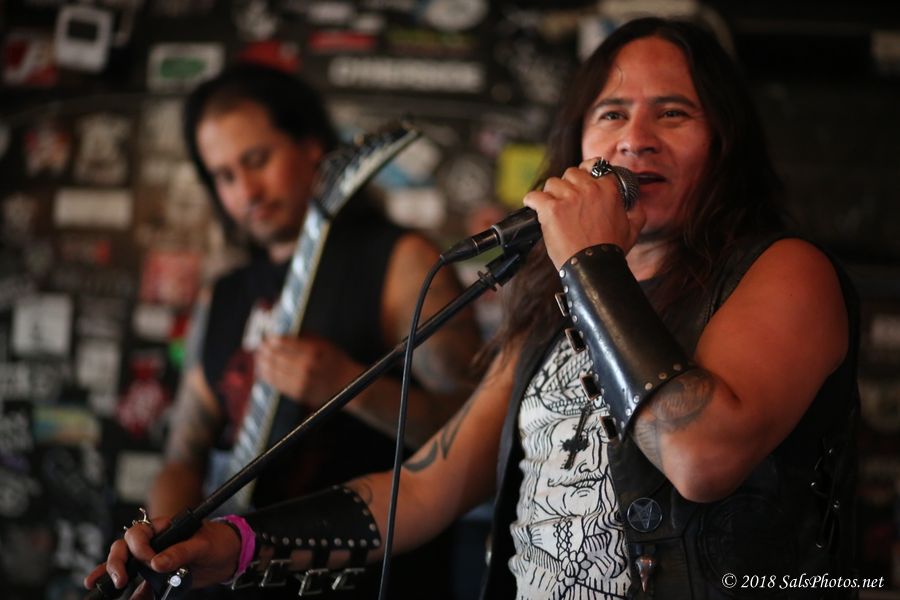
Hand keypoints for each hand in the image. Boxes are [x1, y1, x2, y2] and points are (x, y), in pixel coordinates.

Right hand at [84, 517, 240, 597]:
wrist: (229, 557)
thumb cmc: (218, 541)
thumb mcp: (203, 544)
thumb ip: (181, 551)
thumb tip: (157, 563)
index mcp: (163, 528)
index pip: (139, 533)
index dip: (139, 547)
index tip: (150, 560)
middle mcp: (154, 544)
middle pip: (124, 549)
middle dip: (116, 563)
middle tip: (119, 579)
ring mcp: (154, 562)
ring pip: (127, 569)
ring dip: (114, 579)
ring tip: (102, 592)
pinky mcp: (159, 579)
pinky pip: (141, 588)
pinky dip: (134, 596)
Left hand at [256, 334, 360, 408]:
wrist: (348, 384)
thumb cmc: (335, 360)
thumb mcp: (324, 343)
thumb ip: (304, 337)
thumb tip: (282, 332)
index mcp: (313, 352)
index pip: (283, 343)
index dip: (272, 340)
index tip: (267, 337)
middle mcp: (306, 368)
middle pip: (276, 357)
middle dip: (265, 351)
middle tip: (259, 346)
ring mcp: (301, 382)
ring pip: (273, 371)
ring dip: (263, 363)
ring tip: (259, 357)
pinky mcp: (298, 394)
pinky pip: (277, 384)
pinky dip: (268, 376)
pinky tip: (263, 370)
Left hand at [523, 157, 645, 268]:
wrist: (594, 267)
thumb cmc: (612, 250)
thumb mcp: (633, 228)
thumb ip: (636, 210)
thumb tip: (634, 201)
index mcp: (608, 189)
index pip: (593, 166)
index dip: (585, 174)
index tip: (580, 183)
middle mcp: (589, 189)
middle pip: (570, 173)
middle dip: (567, 186)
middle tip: (566, 202)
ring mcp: (569, 198)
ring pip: (552, 183)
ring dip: (551, 194)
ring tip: (553, 210)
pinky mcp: (551, 210)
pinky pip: (534, 196)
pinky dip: (532, 201)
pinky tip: (535, 208)